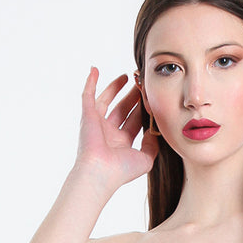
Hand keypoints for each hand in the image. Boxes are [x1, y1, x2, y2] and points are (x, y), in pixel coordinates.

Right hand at [74, 67, 158, 188]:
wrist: (100, 172)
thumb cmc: (121, 170)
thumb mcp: (145, 159)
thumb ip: (152, 145)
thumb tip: (154, 130)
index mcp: (122, 143)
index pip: (135, 121)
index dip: (143, 109)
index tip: (152, 98)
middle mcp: (109, 133)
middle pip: (123, 109)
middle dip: (133, 96)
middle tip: (142, 83)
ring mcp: (97, 124)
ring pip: (107, 101)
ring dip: (116, 88)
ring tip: (127, 76)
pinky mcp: (87, 116)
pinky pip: (87, 95)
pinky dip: (90, 82)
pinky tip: (95, 70)